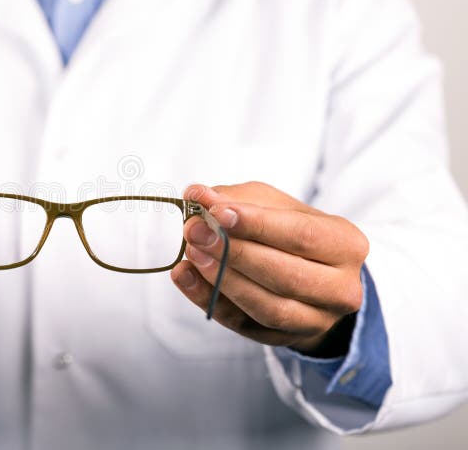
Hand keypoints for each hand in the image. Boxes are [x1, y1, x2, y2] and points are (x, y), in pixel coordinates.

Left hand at [171, 182, 368, 355]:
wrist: (311, 275)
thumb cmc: (290, 231)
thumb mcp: (274, 205)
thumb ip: (238, 198)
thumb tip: (198, 194)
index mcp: (347, 244)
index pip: (302, 236)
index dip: (257, 225)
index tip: (217, 211)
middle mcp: (342, 288)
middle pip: (286, 275)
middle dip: (234, 252)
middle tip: (195, 230)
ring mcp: (316, 320)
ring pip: (268, 307)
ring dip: (223, 280)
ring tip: (192, 253)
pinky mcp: (285, 339)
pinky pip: (245, 326)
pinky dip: (210, 300)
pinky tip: (185, 277)